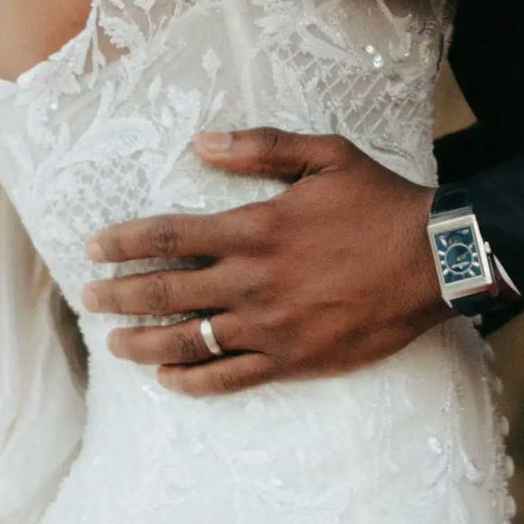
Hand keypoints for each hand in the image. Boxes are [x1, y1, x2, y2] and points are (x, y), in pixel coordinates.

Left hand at [81, 131, 445, 390]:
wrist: (435, 261)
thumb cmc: (381, 203)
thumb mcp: (326, 156)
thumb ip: (261, 148)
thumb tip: (201, 143)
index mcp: (254, 228)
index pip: (168, 236)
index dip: (123, 242)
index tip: (92, 247)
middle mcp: (252, 281)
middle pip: (165, 292)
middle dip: (118, 295)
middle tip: (88, 298)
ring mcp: (271, 326)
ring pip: (188, 341)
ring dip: (143, 343)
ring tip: (115, 344)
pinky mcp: (293, 360)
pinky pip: (230, 378)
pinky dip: (193, 381)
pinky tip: (168, 380)